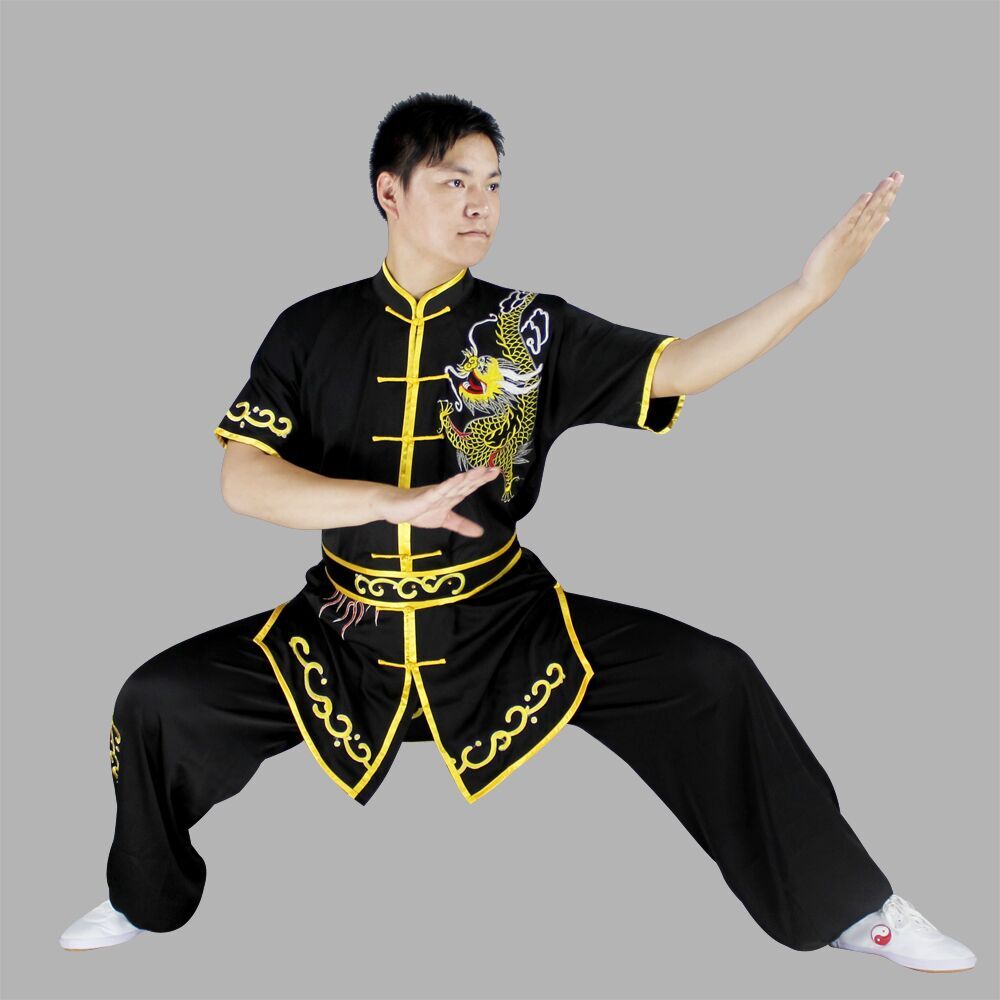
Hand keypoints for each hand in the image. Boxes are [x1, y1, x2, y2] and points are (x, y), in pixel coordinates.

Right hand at [381, 466, 501, 537]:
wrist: (395, 508)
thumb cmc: (418, 510)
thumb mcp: (444, 520)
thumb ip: (462, 525)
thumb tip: (480, 532)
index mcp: (451, 496)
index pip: (469, 487)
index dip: (482, 480)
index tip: (496, 471)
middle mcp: (446, 492)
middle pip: (465, 483)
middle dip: (480, 476)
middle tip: (496, 468)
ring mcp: (435, 493)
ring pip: (454, 485)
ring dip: (467, 478)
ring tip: (481, 470)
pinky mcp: (425, 497)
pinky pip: (438, 491)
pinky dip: (448, 485)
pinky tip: (458, 479)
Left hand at [799, 170, 902, 303]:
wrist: (820, 284)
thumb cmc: (837, 265)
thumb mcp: (858, 247)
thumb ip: (872, 231)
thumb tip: (888, 219)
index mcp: (867, 236)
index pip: (882, 212)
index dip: (891, 195)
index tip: (899, 178)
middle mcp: (863, 236)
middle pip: (879, 210)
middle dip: (890, 191)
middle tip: (899, 173)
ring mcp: (852, 237)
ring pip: (868, 213)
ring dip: (879, 195)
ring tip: (888, 179)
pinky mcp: (838, 237)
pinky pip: (850, 220)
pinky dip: (859, 207)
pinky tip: (866, 195)